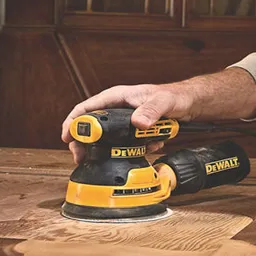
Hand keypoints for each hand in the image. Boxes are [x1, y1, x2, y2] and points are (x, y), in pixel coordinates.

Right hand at [61, 83, 196, 162]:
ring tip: (114, 158)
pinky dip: (133, 149)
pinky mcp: (134, 130)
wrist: (189, 103)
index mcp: (117, 97)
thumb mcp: (163, 102)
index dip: (73, 122)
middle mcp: (117, 108)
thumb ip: (151, 111)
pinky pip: (126, 142)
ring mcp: (125, 120)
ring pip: (108, 137)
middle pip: (92, 126)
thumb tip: (138, 122)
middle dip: (85, 143)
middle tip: (81, 158)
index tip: (67, 138)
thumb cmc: (174, 96)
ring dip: (111, 150)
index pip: (86, 107)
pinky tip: (146, 150)